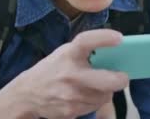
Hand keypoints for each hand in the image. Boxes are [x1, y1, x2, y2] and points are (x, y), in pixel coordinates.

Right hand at [0, 29, 128, 118]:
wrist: (27, 94)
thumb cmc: (51, 70)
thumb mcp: (63, 54)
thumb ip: (84, 52)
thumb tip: (113, 53)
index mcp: (68, 54)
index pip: (86, 42)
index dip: (104, 38)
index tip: (119, 38)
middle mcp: (70, 74)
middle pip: (108, 81)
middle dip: (121, 79)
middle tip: (122, 76)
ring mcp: (71, 95)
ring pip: (105, 95)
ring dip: (106, 91)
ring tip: (96, 84)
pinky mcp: (72, 110)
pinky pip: (96, 105)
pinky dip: (96, 100)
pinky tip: (86, 94)